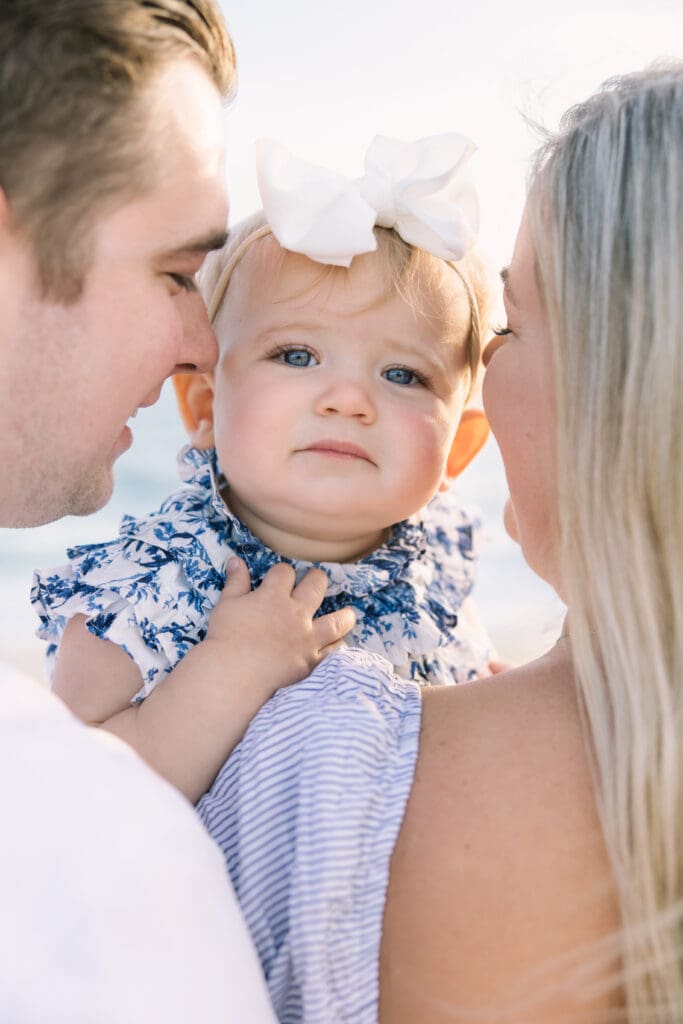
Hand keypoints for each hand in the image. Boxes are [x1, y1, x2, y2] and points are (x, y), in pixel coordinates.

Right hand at [204, 558, 355, 696]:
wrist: (234, 673)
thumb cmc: (226, 637)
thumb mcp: (226, 605)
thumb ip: (236, 582)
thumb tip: (236, 560)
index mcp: (274, 596)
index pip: (284, 572)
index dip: (282, 572)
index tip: (279, 576)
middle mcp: (296, 613)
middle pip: (316, 587)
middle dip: (317, 579)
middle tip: (316, 579)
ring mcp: (307, 637)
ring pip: (337, 621)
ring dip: (344, 615)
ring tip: (348, 613)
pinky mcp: (311, 660)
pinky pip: (333, 651)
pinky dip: (338, 646)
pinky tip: (340, 644)